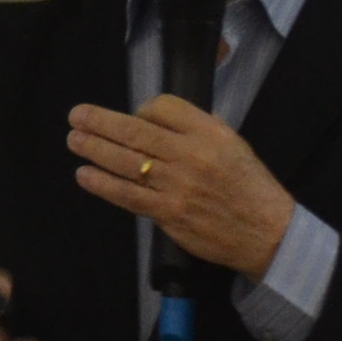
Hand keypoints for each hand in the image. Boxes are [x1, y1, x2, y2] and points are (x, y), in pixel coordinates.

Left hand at [65, 98, 296, 275]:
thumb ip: (200, 128)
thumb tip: (159, 117)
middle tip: (75, 116)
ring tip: (74, 140)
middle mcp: (190, 154)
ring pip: (126, 162)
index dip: (141, 109)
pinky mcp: (168, 213)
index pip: (163, 108)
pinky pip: (128, 195)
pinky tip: (84, 175)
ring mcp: (177, 185)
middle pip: (135, 131)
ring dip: (94, 149)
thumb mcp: (233, 144)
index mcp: (209, 133)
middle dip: (100, 122)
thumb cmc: (249, 185)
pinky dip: (103, 184)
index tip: (131, 115)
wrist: (267, 232)